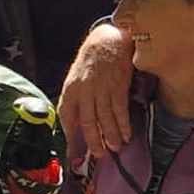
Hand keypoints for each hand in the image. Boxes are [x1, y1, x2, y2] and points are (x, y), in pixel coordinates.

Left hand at [59, 23, 133, 159]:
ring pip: (105, 119)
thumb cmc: (93, 60)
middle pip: (87, 122)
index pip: (67, 116)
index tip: (75, 148)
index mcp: (70, 89)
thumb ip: (78, 97)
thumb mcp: (78, 77)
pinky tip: (126, 134)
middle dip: (93, 141)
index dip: (70, 134)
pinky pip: (120, 111)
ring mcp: (101, 89)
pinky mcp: (117, 86)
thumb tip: (79, 121)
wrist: (109, 39)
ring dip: (111, 136)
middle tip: (99, 155)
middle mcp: (84, 91)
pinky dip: (123, 125)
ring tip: (115, 148)